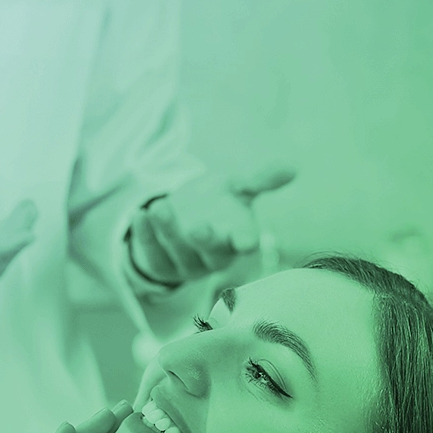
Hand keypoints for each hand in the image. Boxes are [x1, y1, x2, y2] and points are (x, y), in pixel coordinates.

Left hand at [127, 166, 294, 286]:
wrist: (183, 218)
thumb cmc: (218, 205)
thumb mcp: (236, 188)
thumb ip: (259, 179)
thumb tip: (293, 167)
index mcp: (238, 239)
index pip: (244, 244)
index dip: (245, 242)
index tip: (246, 240)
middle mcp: (214, 257)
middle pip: (211, 254)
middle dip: (204, 241)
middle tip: (198, 227)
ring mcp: (187, 264)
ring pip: (178, 253)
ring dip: (168, 231)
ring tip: (159, 207)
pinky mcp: (161, 265)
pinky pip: (153, 253)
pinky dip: (145, 235)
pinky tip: (139, 215)